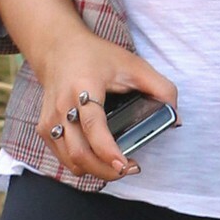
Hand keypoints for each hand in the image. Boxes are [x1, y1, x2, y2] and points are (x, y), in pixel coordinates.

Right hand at [34, 29, 178, 180]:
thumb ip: (159, 86)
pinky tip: (100, 159)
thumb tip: (175, 115)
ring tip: (118, 166)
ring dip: (95, 171)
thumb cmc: (96, 56)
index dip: (108, 150)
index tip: (124, 164)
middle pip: (79, 153)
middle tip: (129, 169)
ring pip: (70, 161)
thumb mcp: (132, 64)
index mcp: (83, 87)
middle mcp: (62, 107)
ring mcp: (50, 120)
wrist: (58, 48)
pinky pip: (63, 158)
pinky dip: (82, 165)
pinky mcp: (44, 129)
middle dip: (106, 170)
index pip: (93, 126)